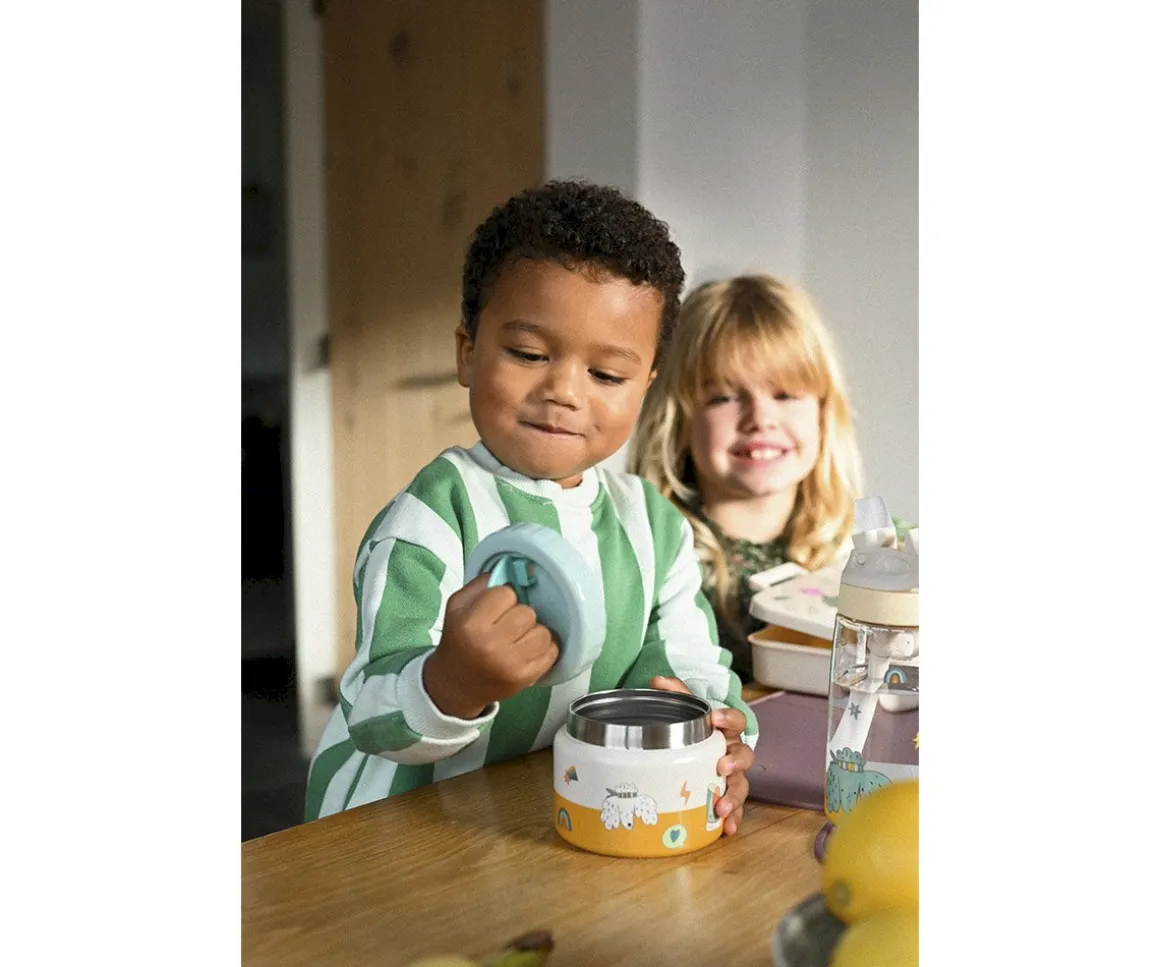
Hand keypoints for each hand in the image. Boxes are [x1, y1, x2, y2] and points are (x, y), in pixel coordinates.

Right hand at [424, 573, 559, 718]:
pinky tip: (527, 649)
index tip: (495, 608)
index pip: (506, 594)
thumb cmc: (458, 642)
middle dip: (519, 615)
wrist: (455, 685)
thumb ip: (481, 585)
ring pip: (543, 632)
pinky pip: (551, 652)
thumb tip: (509, 569)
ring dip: (533, 631)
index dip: (503, 598)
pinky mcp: (524, 678)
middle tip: (506, 625)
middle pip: (527, 612)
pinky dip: (543, 648)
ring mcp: (510, 664)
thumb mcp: (456, 608)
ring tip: (518, 637)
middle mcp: (491, 645)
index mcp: (471, 624)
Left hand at [649, 675, 754, 835]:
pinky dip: (733, 819)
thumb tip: (658, 681)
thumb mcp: (686, 709)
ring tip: (721, 807)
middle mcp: (733, 753)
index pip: (736, 721)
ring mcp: (732, 777)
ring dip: (733, 796)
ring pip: (741, 785)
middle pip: (745, 755)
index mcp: (725, 731)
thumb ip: (675, 693)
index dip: (729, 719)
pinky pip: (736, 809)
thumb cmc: (695, 732)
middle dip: (735, 762)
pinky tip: (727, 829)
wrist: (694, 751)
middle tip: (722, 767)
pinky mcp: (727, 797)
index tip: (717, 719)